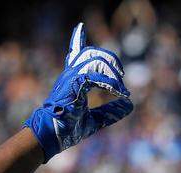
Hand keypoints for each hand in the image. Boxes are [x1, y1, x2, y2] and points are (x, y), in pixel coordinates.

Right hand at [24, 23, 133, 161]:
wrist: (51, 135)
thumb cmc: (67, 129)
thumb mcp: (94, 120)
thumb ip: (110, 111)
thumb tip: (129, 105)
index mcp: (71, 80)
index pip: (74, 53)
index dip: (77, 39)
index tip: (80, 28)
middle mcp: (70, 74)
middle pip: (91, 52)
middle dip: (110, 58)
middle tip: (121, 75)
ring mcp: (71, 76)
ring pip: (96, 58)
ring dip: (113, 70)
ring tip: (122, 86)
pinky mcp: (74, 82)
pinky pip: (96, 75)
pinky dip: (111, 83)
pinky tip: (121, 93)